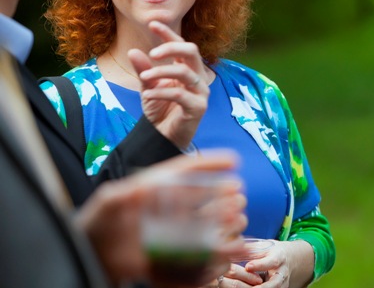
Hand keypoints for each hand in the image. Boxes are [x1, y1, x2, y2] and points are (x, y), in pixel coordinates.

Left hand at [75, 151, 246, 285]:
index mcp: (155, 188)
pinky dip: (209, 258)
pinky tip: (223, 256)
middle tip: (239, 194)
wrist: (90, 256)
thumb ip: (121, 195)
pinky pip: (193, 256)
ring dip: (222, 224)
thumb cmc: (94, 225)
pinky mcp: (167, 256)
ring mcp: (169, 231)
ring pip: (202, 225)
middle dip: (221, 194)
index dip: (209, 163)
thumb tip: (144, 188)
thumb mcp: (107, 203)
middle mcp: (167, 207)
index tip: (233, 159)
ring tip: (238, 222)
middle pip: (199, 197)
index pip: (185, 171)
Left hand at [128, 20, 209, 148]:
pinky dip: (162, 92)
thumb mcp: (148, 86)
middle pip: (192, 51)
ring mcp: (200, 92)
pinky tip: (148, 94)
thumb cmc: (160, 109)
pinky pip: (181, 94)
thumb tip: (133, 51)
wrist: (163, 136)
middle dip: (172, 47)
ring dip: (162, 72)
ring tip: (144, 77)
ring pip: (185, 72)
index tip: (152, 23)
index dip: (168, 33)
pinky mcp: (199, 107)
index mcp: (186, 68)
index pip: (181, 45)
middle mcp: (197, 77)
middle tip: (152, 54)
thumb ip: (144, 70)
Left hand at [218, 240, 313, 287]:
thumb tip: (230, 248)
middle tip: (235, 284)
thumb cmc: (273, 252)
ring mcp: (279, 286)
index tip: (248, 266)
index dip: (260, 265)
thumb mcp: (264, 246)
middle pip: (272, 285)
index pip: (271, 262)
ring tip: (232, 287)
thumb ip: (250, 249)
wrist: (290, 260)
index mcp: (279, 258)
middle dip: (256, 287)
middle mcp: (281, 275)